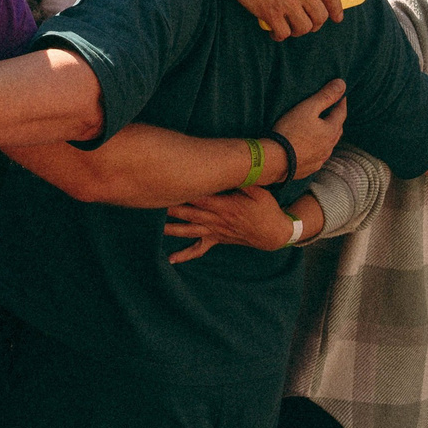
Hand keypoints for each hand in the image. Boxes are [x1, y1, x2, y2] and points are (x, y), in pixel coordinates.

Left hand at [162, 185, 294, 263]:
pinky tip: (171, 258)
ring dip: (172, 229)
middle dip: (172, 208)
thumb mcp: (260, 191)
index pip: (201, 197)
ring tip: (155, 227)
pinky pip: (199, 249)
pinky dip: (185, 255)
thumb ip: (245, 181)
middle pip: (190, 213)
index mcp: (226, 206)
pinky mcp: (216, 239)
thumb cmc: (267, 209)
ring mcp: (215, 231)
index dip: (186, 191)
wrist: (274, 234)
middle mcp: (217, 220)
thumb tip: (234, 168)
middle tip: (153, 203)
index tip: (171, 185)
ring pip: (189, 231)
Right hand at [209, 0, 339, 39]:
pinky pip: (283, 33)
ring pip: (304, 27)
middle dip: (316, 24)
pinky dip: (280, 35)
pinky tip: (275, 32)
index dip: (337, 8)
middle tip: (309, 24)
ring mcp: (287, 1)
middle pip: (320, 15)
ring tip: (291, 28)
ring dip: (298, 31)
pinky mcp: (271, 12)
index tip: (337, 16)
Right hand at [272, 79, 348, 178]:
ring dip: (327, 136)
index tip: (341, 96)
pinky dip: (317, 149)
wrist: (275, 160)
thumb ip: (325, 96)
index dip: (341, 103)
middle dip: (336, 120)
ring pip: (328, 145)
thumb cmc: (290, 131)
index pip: (341, 113)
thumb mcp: (307, 108)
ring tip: (322, 130)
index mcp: (331, 131)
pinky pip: (318, 156)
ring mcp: (319, 159)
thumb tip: (342, 83)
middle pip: (337, 130)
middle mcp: (329, 147)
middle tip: (333, 111)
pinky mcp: (309, 168)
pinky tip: (311, 148)